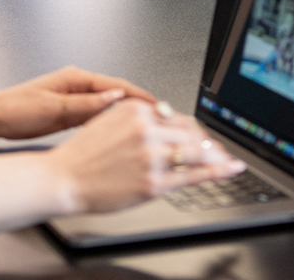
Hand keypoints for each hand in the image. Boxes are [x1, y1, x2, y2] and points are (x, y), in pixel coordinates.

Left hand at [0, 66, 156, 139]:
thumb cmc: (16, 110)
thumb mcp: (54, 108)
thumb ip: (86, 104)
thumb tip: (115, 98)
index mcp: (76, 78)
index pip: (117, 85)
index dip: (139, 96)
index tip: (156, 106)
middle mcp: (77, 85)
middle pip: (116, 93)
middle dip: (137, 104)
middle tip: (156, 119)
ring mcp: (74, 98)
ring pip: (108, 105)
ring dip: (125, 113)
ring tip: (142, 126)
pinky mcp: (70, 111)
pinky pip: (97, 115)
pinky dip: (110, 121)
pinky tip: (117, 131)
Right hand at [45, 99, 246, 213]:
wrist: (63, 178)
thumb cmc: (82, 154)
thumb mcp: (109, 120)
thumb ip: (138, 119)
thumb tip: (165, 120)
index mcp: (137, 110)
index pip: (177, 116)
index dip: (194, 128)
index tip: (202, 134)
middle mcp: (147, 130)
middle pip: (190, 133)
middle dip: (207, 142)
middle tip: (218, 149)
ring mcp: (152, 156)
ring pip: (196, 152)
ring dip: (216, 156)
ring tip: (226, 159)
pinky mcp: (154, 182)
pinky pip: (193, 175)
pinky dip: (217, 171)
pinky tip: (230, 168)